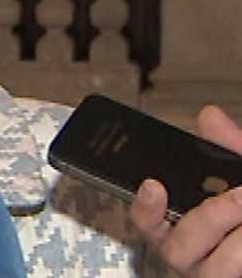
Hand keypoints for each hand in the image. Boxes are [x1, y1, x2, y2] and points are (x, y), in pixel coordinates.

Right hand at [130, 105, 241, 276]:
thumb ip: (227, 147)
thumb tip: (209, 115)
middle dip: (210, 218)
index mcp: (178, 224)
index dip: (145, 207)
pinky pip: (236, 271)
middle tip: (240, 196)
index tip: (153, 185)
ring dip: (240, 240)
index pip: (146, 220)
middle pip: (177, 248)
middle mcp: (191, 254)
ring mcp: (214, 273)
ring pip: (216, 267)